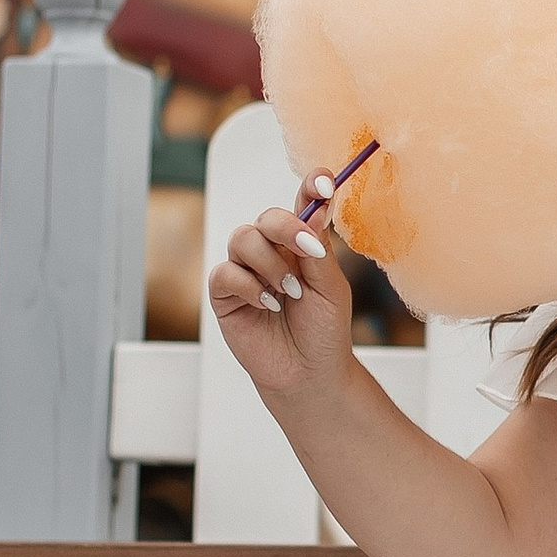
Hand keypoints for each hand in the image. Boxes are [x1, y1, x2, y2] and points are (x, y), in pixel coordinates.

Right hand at [208, 205, 357, 416]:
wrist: (309, 373)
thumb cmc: (324, 330)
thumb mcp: (331, 287)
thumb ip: (319, 248)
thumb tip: (314, 209)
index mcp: (303, 243)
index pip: (303, 204)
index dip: (310, 186)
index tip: (323, 183)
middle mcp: (272, 251)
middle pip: (268, 218)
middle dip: (287, 228)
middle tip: (308, 251)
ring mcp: (247, 270)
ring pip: (243, 238)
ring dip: (270, 264)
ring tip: (290, 292)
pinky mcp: (225, 294)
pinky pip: (225, 272)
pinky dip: (249, 285)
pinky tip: (268, 304)